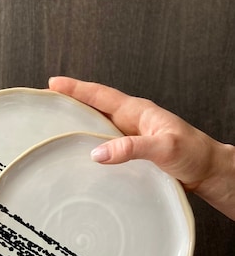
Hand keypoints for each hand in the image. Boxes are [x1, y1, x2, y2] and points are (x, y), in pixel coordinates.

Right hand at [49, 76, 234, 218]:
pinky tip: (80, 158)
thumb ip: (132, 148)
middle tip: (46, 104)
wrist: (209, 172)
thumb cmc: (194, 155)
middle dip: (70, 103)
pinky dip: (89, 148)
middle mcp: (131, 122)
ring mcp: (130, 138)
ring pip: (98, 128)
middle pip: (94, 108)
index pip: (101, 95)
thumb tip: (98, 152)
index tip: (54, 83)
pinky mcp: (131, 155)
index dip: (77, 88)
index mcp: (138, 112)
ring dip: (78, 127)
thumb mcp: (164, 149)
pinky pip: (105, 147)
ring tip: (55, 130)